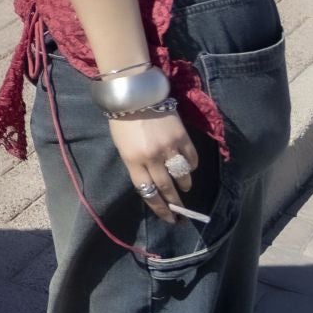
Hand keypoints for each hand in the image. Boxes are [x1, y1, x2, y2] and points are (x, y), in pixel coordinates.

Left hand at [108, 111, 200, 225]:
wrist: (135, 94)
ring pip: (181, 175)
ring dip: (184, 185)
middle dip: (174, 204)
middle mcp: (152, 157)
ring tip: (184, 189)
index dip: (158, 207)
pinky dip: (192, 166)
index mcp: (132, 161)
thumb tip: (150, 181)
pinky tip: (190, 169)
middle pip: (166, 187)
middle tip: (181, 215)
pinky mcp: (182, 137)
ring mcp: (168, 147)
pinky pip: (192, 158)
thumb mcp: (121, 146)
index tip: (168, 218)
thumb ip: (135, 163)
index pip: (147, 191)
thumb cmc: (122, 120)